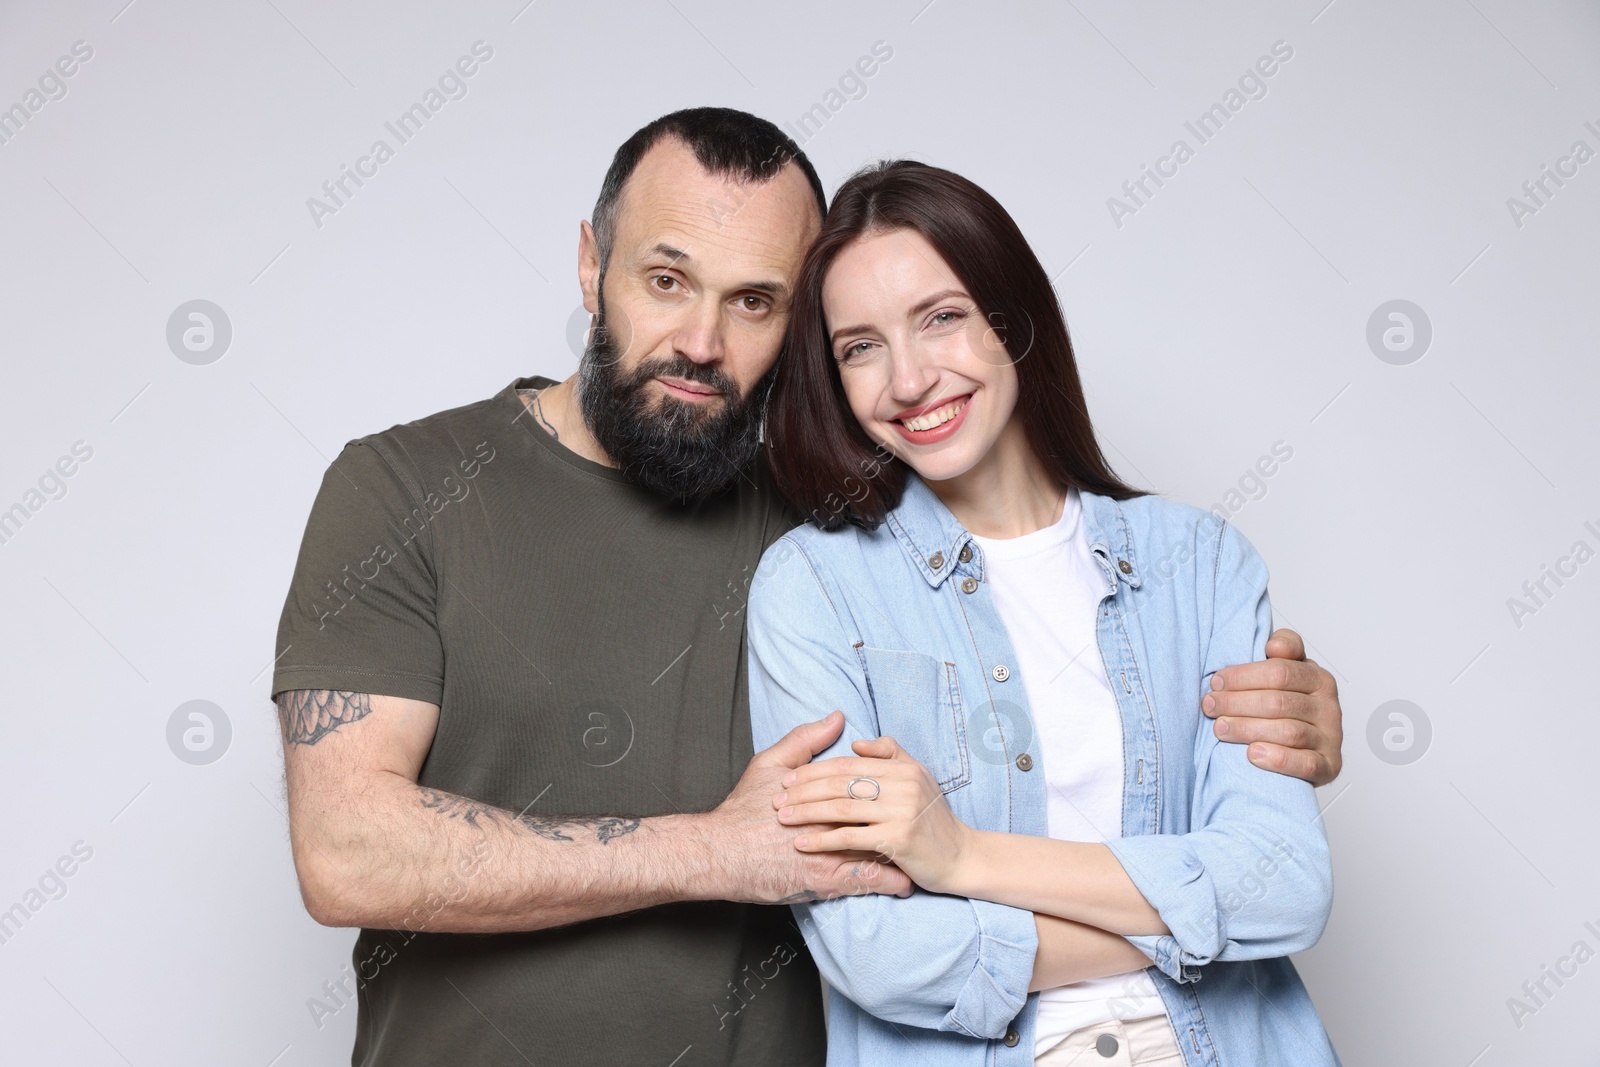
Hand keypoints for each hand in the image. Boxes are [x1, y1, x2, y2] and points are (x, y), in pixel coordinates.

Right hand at [705, 711, 911, 903]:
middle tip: (926, 822)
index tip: (910, 789)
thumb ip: (805, 741)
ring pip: (881, 849)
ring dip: (903, 852)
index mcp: (824, 793)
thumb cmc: (742, 810)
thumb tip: (836, 718)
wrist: (719, 853)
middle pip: (881, 818)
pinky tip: (906, 883)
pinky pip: (869, 883)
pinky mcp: (825, 882)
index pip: (870, 786)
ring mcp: (831, 852)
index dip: (894, 788)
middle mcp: (833, 821)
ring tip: (921, 853)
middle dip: (905, 820)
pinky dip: (890, 882)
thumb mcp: (768, 764)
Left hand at [774, 736, 971, 894]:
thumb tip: (856, 742)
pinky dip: (823, 840)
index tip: (788, 780)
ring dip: (807, 813)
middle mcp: (904, 784)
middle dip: (804, 791)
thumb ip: (889, 754)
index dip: (814, 771)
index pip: (848, 764)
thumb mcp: (917, 777)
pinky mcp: (899, 839)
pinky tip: (804, 844)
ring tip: (784, 819)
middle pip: (841, 783)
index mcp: (904, 767)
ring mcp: (903, 811)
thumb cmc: (932, 819)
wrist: (961, 857)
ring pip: (842, 808)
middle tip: (778, 800)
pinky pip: (851, 837)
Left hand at [1204, 627, 1342, 786]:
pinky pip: (1306, 763)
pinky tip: (1253, 754)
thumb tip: (1274, 646)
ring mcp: (1331, 737)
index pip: (1279, 671)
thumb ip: (1282, 650)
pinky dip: (1278, 759)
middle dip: (1236, 703)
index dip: (1242, 676)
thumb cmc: (1287, 706)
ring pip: (1288, 731)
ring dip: (1248, 729)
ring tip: (1220, 729)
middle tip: (1210, 706)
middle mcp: (1328, 706)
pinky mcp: (1330, 765)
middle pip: (1278, 702)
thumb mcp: (1286, 672)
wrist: (1307, 748)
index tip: (1216, 682)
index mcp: (1317, 678)